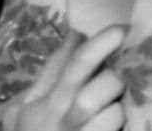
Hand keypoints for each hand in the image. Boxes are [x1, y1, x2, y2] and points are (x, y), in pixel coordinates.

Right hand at [0, 25, 126, 130]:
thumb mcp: (28, 105)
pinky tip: (123, 125)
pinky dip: (123, 129)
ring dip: (120, 111)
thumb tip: (76, 35)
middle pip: (98, 90)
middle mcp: (62, 120)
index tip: (122, 30)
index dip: (101, 44)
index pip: (74, 64)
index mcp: (44, 102)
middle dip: (114, 82)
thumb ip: (51, 71)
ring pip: (114, 117)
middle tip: (118, 82)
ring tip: (116, 110)